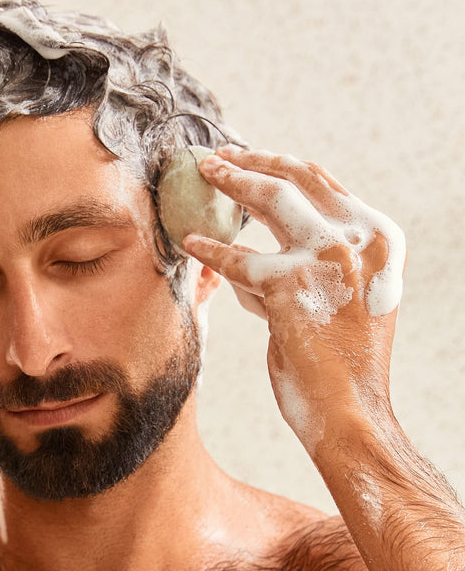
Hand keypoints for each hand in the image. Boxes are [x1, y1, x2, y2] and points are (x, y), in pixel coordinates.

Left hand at [184, 148, 405, 451]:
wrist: (351, 412)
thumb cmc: (342, 360)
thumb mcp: (346, 296)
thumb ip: (314, 260)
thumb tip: (257, 239)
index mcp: (380, 238)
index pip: (323, 184)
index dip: (279, 164)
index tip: (247, 157)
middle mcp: (361, 240)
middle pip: (296, 178)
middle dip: (251, 161)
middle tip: (216, 158)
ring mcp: (330, 259)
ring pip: (270, 199)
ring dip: (231, 182)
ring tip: (203, 174)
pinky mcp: (292, 285)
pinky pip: (238, 259)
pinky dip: (210, 249)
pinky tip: (190, 243)